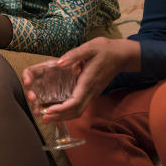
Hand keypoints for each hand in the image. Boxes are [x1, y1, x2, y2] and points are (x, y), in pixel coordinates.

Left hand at [23, 37, 140, 121]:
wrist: (121, 55)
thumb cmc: (105, 50)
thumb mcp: (89, 47)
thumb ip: (74, 55)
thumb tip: (59, 63)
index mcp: (88, 81)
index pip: (75, 102)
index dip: (62, 109)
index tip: (49, 111)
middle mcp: (91, 91)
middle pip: (76, 111)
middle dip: (60, 116)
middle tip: (44, 118)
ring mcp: (93, 93)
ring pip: (79, 111)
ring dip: (63, 116)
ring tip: (47, 116)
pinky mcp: (92, 93)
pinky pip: (80, 106)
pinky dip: (69, 111)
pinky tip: (58, 109)